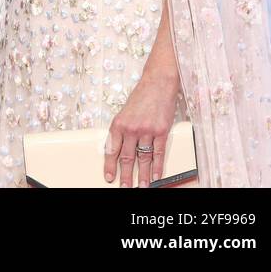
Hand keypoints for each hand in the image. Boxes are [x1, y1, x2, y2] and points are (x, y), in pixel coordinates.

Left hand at [103, 70, 179, 186]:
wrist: (157, 84)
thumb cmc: (141, 97)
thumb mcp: (125, 113)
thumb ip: (122, 130)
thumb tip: (117, 148)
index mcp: (118, 124)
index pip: (112, 149)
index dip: (110, 165)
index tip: (109, 177)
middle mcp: (131, 128)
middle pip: (127, 157)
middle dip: (125, 175)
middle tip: (125, 187)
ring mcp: (147, 130)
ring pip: (143, 158)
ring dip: (142, 175)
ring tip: (141, 186)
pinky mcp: (161, 131)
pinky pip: (158, 153)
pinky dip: (157, 166)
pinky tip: (156, 175)